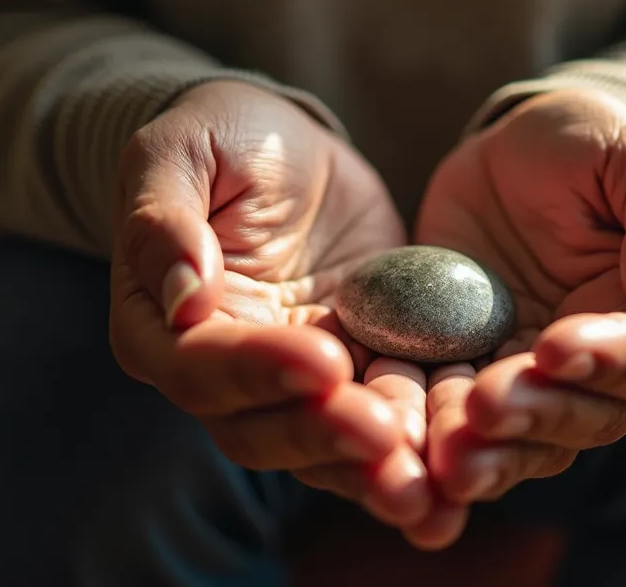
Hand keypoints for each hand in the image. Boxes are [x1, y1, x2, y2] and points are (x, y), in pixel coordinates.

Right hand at [108, 80, 430, 528]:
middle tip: (387, 436)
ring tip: (432, 488)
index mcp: (162, 328)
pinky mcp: (358, 374)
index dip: (258, 370)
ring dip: (375, 472)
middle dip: (327, 436)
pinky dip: (418, 455)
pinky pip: (383, 424)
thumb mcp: (179, 151)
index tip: (322, 360)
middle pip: (263, 429)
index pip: (201, 366)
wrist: (284, 146)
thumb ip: (164, 220)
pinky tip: (463, 484)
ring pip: (326, 448)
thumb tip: (181, 297)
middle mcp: (222, 375)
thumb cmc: (221, 137)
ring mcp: (294, 386)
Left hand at [415, 89, 625, 523]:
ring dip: (483, 451)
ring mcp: (538, 383)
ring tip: (441, 457)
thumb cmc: (590, 145)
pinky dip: (426, 435)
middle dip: (534, 418)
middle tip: (483, 410)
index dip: (609, 361)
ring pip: (521, 438)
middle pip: (585, 415)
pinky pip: (450, 416)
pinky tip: (395, 445)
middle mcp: (612, 369)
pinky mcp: (472, 376)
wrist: (512, 153)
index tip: (554, 348)